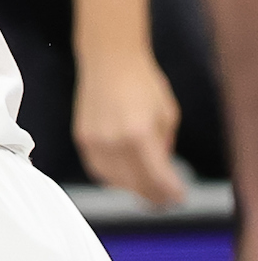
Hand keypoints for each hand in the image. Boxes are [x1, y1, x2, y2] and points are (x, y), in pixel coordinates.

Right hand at [75, 49, 185, 205]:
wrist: (110, 61)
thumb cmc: (141, 81)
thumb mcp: (167, 114)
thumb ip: (165, 145)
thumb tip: (161, 168)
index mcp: (139, 134)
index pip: (157, 177)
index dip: (170, 192)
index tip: (179, 197)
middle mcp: (114, 141)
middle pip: (134, 183)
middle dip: (152, 195)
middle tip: (164, 199)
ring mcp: (95, 140)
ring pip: (113, 181)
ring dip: (131, 188)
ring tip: (145, 189)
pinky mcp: (82, 137)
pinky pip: (97, 168)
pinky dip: (111, 177)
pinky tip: (124, 176)